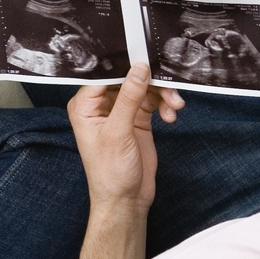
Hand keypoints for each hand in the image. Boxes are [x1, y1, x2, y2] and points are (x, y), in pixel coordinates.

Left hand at [68, 63, 184, 211]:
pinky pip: (154, 100)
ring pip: (144, 87)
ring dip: (162, 93)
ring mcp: (120, 111)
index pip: (103, 74)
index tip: (145, 58)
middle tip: (167, 83)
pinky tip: (171, 115)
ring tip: (174, 105)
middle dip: (149, 80)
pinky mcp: (138, 119)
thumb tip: (138, 69)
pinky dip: (165, 104)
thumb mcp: (118, 133)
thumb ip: (129, 98)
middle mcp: (101, 105)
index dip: (124, 65)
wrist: (126, 200)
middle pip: (127, 78)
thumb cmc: (110, 173)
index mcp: (85, 105)